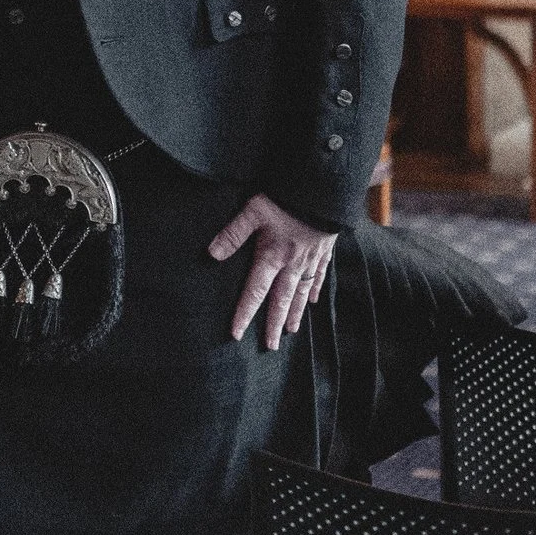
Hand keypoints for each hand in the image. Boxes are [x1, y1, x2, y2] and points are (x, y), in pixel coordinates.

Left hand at [209, 193, 334, 351]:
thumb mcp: (253, 211)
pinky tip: (313, 301)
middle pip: (281, 301)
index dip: (245, 314)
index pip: (255, 292)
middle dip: (273, 325)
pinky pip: (319, 277)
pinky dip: (315, 290)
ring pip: (301, 293)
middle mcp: (292, 264)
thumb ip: (233, 233)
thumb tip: (211, 254)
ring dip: (294, 313)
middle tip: (270, 346)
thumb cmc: (285, 198)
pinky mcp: (323, 252)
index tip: (236, 334)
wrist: (323, 188)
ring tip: (290, 331)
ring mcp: (310, 260)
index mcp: (272, 257)